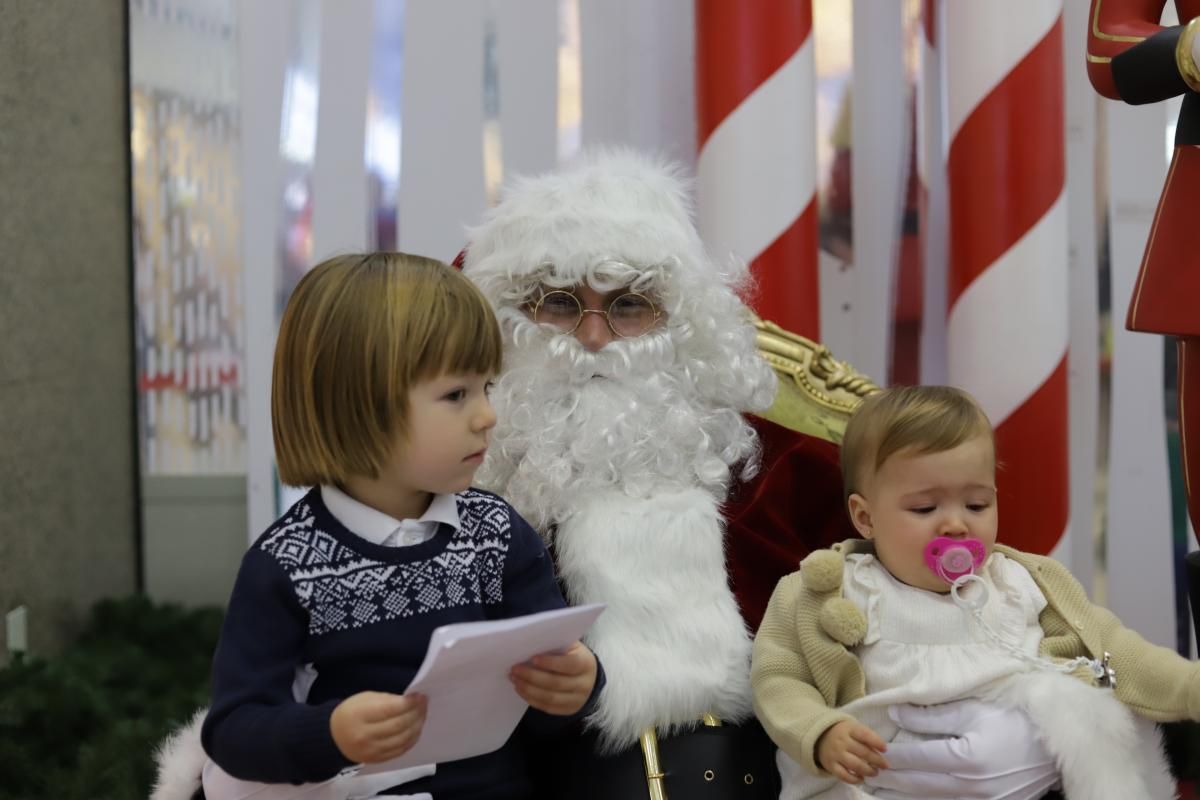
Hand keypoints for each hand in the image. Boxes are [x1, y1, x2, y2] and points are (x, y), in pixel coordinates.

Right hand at [330, 691, 426, 763]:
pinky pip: (400, 750)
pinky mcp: (377, 760)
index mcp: (360, 716)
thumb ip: (387, 700)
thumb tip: (410, 701)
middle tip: (424, 704)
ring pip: (403, 739)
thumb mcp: (364, 699)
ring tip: (422, 715)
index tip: (420, 696)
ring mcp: (372, 751)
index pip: (391, 709)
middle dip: (416, 713)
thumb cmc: (351, 713)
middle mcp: (365, 736)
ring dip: (417, 726)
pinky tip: (416, 729)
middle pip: (399, 725)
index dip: (409, 703)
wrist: (334, 737)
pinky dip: (412, 739)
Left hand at [510, 640, 597, 714]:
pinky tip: (521, 690)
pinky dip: (532, 699)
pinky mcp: (568, 710)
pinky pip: (548, 707)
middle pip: (556, 683)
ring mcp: (577, 699)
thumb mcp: (570, 647)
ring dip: (529, 689)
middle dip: (532, 676)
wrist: (588, 677)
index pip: (569, 664)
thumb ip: (555, 645)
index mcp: (585, 663)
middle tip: (515, 669)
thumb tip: (531, 645)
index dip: (550, 662)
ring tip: (515, 680)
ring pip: (550, 698)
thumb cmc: (572, 656)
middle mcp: (584, 684)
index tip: (533, 658)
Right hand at [816, 720, 888, 784]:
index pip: (864, 735)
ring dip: (868, 770)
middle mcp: (842, 741)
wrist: (819, 736)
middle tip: (885, 765)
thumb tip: (880, 751)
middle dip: (877, 760)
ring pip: (855, 765)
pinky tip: (862, 778)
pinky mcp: (831, 766)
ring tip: (875, 772)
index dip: (876, 742)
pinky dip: (855, 779)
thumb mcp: (852, 728)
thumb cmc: (842, 732)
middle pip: (862, 752)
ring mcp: (835, 754)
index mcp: (849, 729)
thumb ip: (865, 736)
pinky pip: (844, 775)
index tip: (885, 749)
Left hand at [864, 699, 1058, 799]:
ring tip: (879, 793)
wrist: (1057, 745)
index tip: (871, 752)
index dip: (891, 756)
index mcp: (966, 759)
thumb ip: (932, 715)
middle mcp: (973, 787)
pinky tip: (913, 799)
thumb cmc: (1014, 720)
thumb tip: (897, 714)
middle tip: (865, 775)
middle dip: (890, 781)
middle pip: (920, 786)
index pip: (917, 758)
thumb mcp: (972, 710)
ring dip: (904, 798)